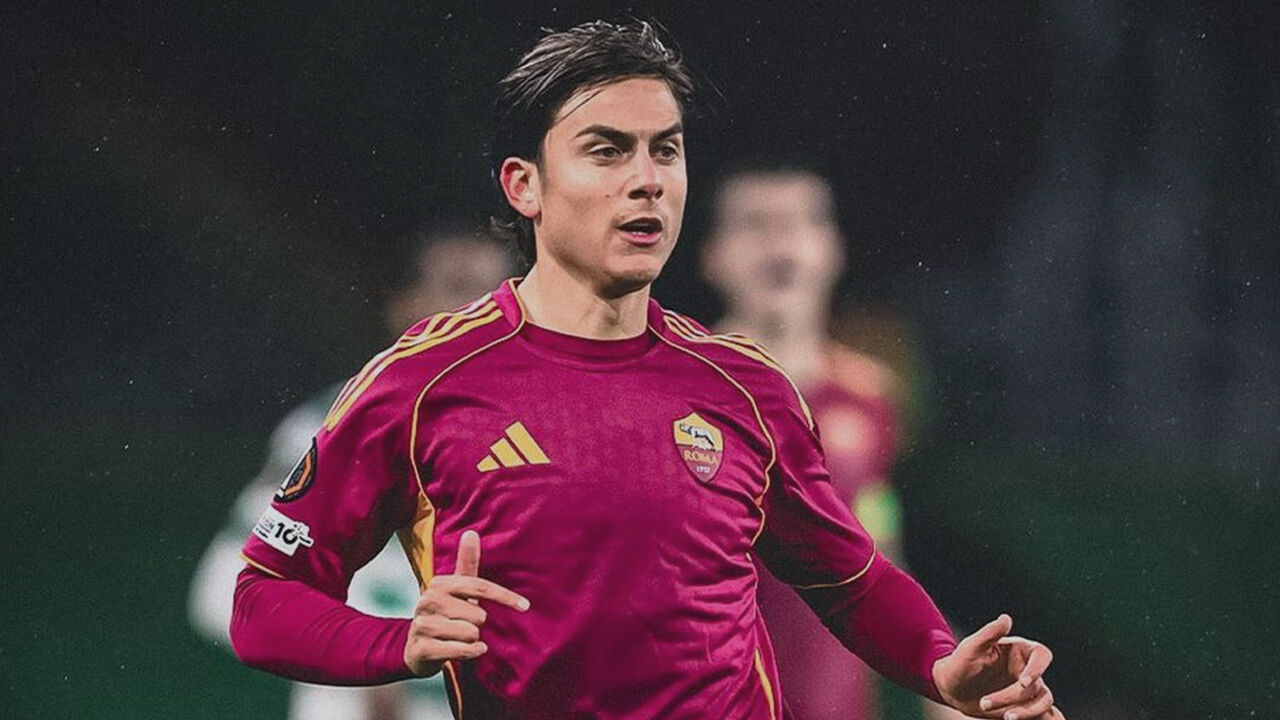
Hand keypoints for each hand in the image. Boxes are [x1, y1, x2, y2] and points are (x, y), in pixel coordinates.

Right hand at [403, 530, 529, 675]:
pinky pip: (461, 650)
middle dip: (478, 624)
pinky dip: (470, 652)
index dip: (505, 597)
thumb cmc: (445, 614)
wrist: (417, 649)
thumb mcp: (457, 590)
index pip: (480, 587)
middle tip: (465, 625)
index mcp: (439, 583)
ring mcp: (422, 625)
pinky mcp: (422, 648)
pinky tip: (467, 650)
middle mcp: (428, 601)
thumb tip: (471, 533)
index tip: (525, 606)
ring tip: (459, 638)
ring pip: (471, 633)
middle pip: (478, 615)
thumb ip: (466, 563)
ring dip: (472, 640)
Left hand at [932, 614, 1062, 719]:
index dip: (1038, 668)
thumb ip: (989, 633)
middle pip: (1038, 685)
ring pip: (1042, 703)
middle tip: (986, 703)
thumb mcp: (970, 647)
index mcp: (1019, 651)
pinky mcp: (1024, 708)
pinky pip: (1043, 715)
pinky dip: (1048, 719)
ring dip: (1026, 712)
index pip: (1041, 655)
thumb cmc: (960, 663)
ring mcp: (1028, 691)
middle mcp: (1027, 670)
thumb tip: (1006, 618)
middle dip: (1015, 697)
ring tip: (1006, 717)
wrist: (951, 688)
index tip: (1023, 682)